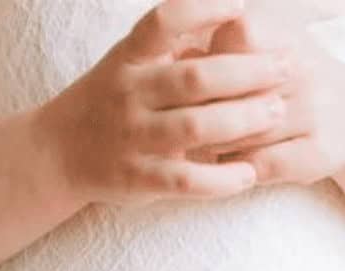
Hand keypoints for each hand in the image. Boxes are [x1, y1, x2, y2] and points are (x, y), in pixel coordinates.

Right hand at [38, 0, 295, 205]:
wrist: (57, 154)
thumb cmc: (109, 103)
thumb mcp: (129, 64)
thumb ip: (171, 47)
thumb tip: (228, 19)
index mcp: (129, 58)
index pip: (164, 21)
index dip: (204, 9)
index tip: (242, 6)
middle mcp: (129, 93)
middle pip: (195, 77)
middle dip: (247, 71)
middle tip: (287, 68)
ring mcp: (133, 137)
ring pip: (195, 127)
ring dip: (242, 120)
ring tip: (277, 113)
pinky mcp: (138, 179)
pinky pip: (186, 179)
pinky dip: (221, 178)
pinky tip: (249, 174)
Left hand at [200, 11, 344, 185]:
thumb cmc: (295, 84)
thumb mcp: (270, 50)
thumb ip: (226, 49)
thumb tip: (176, 54)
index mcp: (288, 37)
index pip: (235, 37)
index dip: (209, 60)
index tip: (195, 79)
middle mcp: (304, 70)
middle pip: (234, 90)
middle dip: (204, 109)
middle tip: (185, 121)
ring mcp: (314, 111)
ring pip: (245, 132)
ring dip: (218, 143)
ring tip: (202, 145)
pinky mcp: (318, 152)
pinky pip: (263, 165)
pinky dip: (239, 168)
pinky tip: (229, 166)